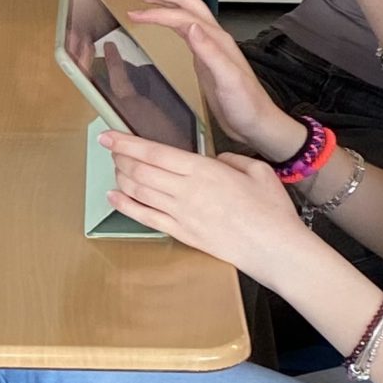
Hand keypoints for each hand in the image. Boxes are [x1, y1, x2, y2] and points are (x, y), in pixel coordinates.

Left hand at [101, 131, 312, 282]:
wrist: (274, 248)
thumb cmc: (271, 210)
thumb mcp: (257, 170)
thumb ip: (231, 160)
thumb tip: (214, 161)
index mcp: (203, 170)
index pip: (154, 152)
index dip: (126, 143)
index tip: (108, 135)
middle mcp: (186, 190)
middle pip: (140, 170)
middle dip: (120, 157)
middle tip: (112, 149)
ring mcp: (181, 214)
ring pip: (138, 191)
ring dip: (120, 177)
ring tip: (115, 168)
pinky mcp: (181, 234)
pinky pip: (145, 217)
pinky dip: (125, 205)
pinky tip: (113, 197)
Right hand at [119, 0, 302, 160]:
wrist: (257, 123)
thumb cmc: (246, 105)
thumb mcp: (228, 80)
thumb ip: (210, 52)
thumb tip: (190, 27)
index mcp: (217, 40)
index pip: (182, 16)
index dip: (157, 12)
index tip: (134, 13)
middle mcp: (214, 37)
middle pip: (186, 2)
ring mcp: (210, 46)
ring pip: (185, 11)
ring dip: (164, 0)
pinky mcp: (206, 57)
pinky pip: (184, 28)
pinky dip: (169, 19)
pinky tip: (161, 21)